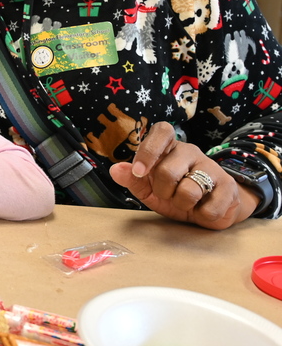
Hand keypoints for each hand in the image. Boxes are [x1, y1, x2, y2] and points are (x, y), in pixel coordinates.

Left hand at [108, 121, 250, 229]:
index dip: (148, 150)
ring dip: (182, 204)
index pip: (162, 130)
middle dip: (163, 192)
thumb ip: (132, 179)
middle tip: (169, 195)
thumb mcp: (148, 189)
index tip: (138, 172)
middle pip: (167, 171)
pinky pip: (210, 207)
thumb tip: (116, 169)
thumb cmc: (174, 194)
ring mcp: (211, 166)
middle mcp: (190, 151)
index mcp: (168, 147)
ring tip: (187, 202)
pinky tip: (204, 209)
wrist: (209, 210)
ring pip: (189, 190)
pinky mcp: (229, 186)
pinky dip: (202, 215)